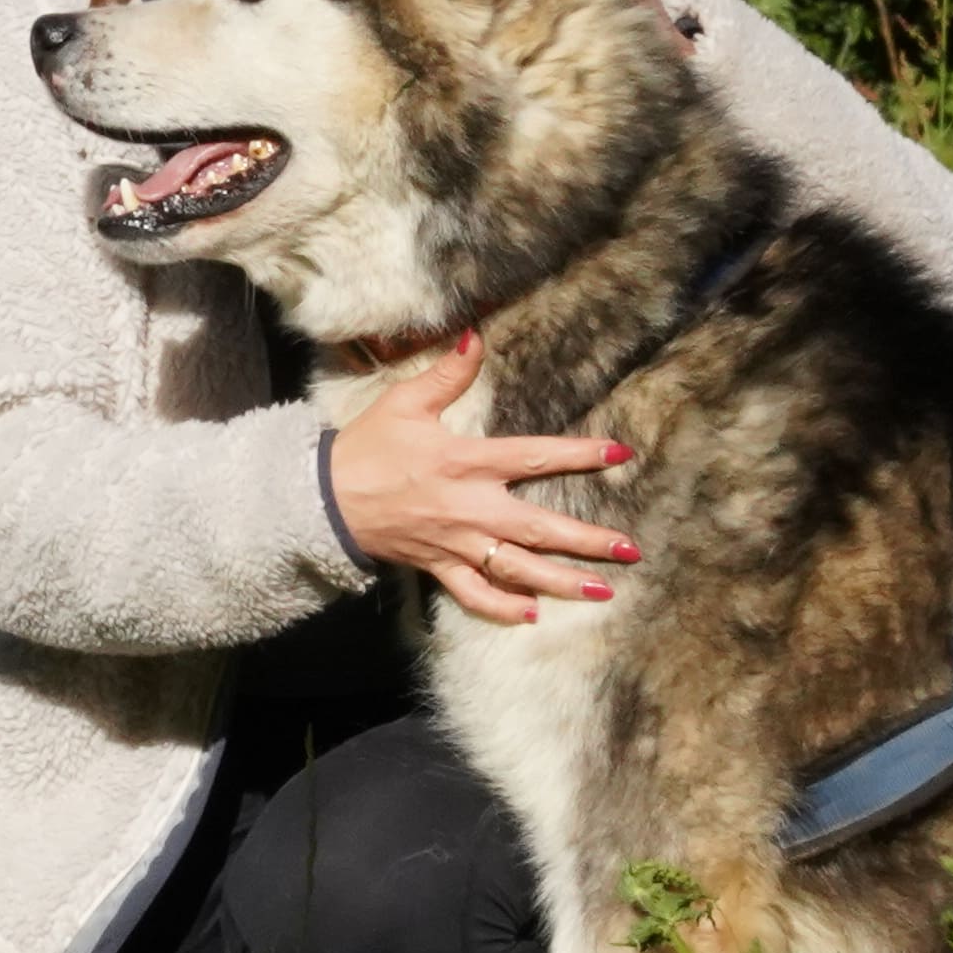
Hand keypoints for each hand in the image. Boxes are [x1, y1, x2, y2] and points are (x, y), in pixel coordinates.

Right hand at [327, 335, 638, 626]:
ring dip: (561, 583)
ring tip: (602, 592)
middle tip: (631, 550)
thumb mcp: (405, 402)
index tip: (620, 454)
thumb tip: (477, 337)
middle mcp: (470, 508)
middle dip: (588, 541)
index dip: (580, 454)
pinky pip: (475, 594)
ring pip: (518, 569)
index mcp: (466, 463)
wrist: (321, 498)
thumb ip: (447, 374)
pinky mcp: (438, 566)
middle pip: (540, 528)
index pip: (535, 457)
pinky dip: (502, 607)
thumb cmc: (367, 447)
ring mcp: (456, 543)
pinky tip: (531, 615)